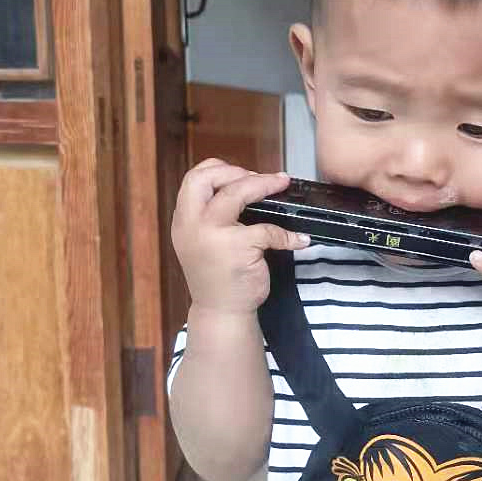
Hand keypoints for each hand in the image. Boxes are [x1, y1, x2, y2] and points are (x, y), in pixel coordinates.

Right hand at [170, 161, 308, 317]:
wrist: (222, 311)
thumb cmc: (217, 275)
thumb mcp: (202, 240)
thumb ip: (212, 215)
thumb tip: (244, 185)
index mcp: (184, 220)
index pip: (194, 178)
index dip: (219, 169)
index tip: (240, 173)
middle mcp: (192, 224)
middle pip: (208, 178)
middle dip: (237, 170)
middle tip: (260, 178)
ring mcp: (213, 235)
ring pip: (237, 192)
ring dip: (264, 184)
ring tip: (281, 184)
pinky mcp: (239, 247)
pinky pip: (268, 229)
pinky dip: (288, 235)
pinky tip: (297, 240)